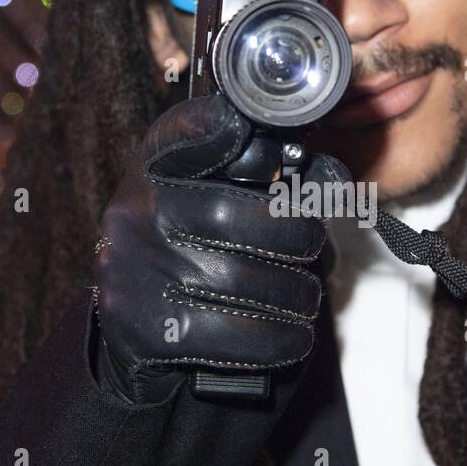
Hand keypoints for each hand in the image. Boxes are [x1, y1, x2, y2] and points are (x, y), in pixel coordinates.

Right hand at [93, 94, 327, 403]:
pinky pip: (239, 336)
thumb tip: (331, 179)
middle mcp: (136, 216)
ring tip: (305, 297)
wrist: (135, 332)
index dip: (212, 127)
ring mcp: (136, 275)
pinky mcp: (147, 332)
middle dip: (294, 237)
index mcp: (152, 173)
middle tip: (313, 250)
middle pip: (231, 214)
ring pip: (243, 281)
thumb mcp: (207, 200)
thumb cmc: (191, 254)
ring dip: (296, 294)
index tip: (242, 128)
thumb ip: (258, 176)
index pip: (179, 135)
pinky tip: (292, 334)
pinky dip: (282, 338)